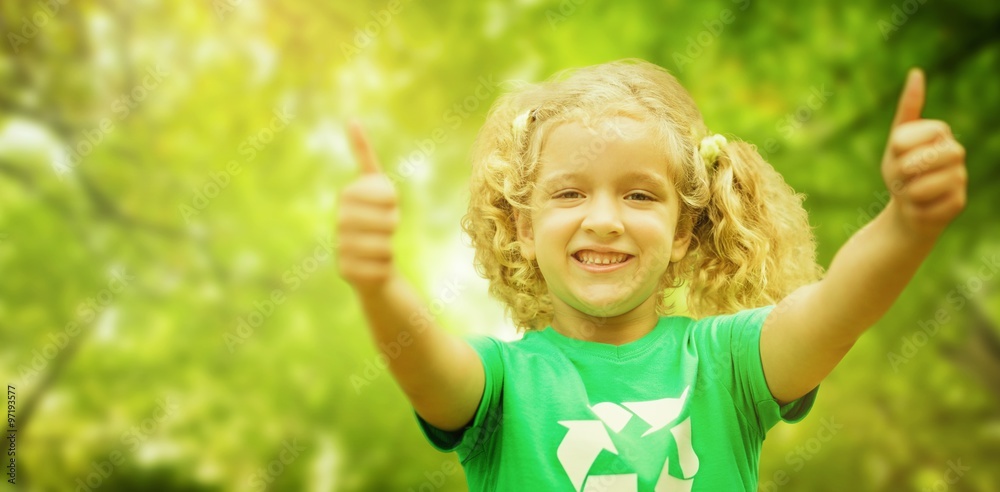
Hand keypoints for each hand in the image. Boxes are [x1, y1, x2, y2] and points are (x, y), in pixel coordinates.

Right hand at [336, 122, 399, 292]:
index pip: (384, 193)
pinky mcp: (344, 271)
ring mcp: (340, 246)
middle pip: (386, 221)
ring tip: (382, 247)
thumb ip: (363, 155)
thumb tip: (350, 119)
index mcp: (347, 196)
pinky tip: (375, 267)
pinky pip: (378, 267)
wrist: (374, 266)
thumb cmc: (378, 220)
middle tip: (389, 228)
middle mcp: (340, 221)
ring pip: (383, 246)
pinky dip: (384, 267)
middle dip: (392, 225)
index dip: (391, 201)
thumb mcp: (377, 186)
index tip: (391, 205)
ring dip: (389, 247)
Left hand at [882, 68, 966, 238]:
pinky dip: (915, 210)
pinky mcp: (958, 202)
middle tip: (903, 177)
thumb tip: (917, 72)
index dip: (897, 149)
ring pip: (920, 188)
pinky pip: (925, 208)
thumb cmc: (901, 170)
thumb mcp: (897, 139)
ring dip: (907, 194)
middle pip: (917, 162)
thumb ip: (908, 108)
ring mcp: (960, 178)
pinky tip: (922, 207)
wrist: (908, 207)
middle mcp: (955, 152)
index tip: (897, 154)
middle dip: (900, 173)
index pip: (907, 137)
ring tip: (912, 192)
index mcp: (939, 131)